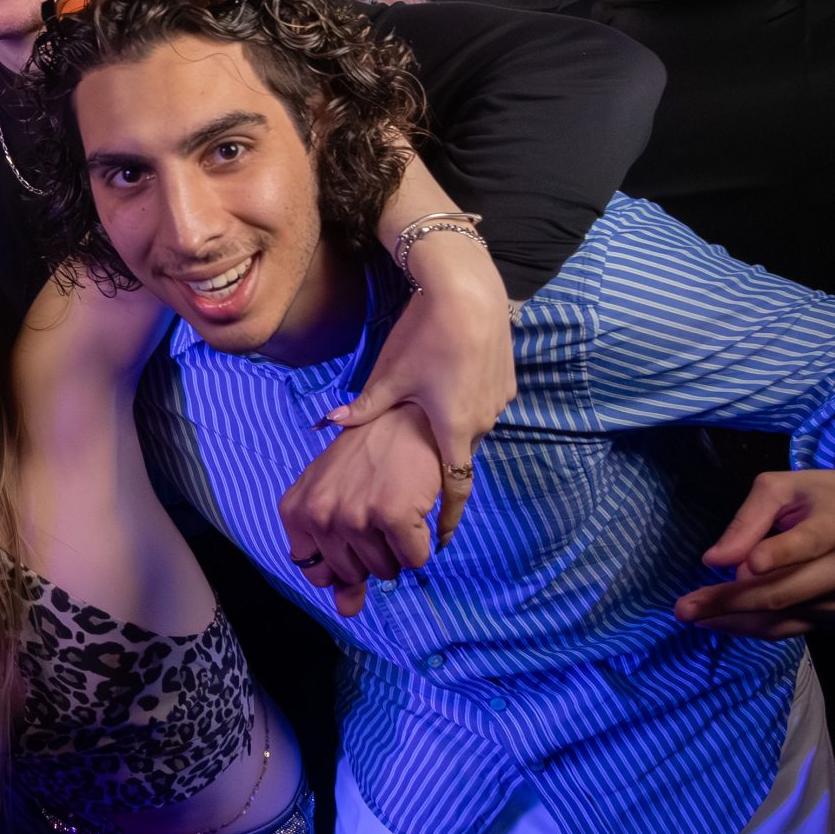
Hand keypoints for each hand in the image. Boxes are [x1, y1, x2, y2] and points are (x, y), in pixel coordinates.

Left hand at [281, 404, 442, 616]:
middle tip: (378, 512)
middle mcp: (319, 514)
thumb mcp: (339, 505)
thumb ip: (338, 561)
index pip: (316, 573)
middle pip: (352, 575)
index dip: (341, 564)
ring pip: (385, 571)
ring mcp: (354, 515)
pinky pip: (413, 560)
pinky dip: (421, 544)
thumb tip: (347, 611)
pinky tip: (415, 509)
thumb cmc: (370, 462)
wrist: (406, 419)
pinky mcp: (391, 515)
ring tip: (395, 505)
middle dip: (372, 555)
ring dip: (398, 548)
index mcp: (296, 511)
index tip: (353, 536)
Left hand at [327, 234, 511, 543]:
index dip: (448, 518)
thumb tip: (329, 424)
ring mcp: (498, 401)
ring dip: (452, 429)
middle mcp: (481, 422)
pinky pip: (483, 405)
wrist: (467, 291)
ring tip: (430, 413)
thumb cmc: (425, 335)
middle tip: (416, 464)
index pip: (455, 489)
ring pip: (470, 427)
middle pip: (458, 454)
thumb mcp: (389, 376)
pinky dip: (465, 405)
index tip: (441, 542)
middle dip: (439, 463)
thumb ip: (363, 408)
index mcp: (452, 429)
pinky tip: (447, 384)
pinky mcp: (505, 382)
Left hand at [675, 469, 834, 637]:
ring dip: (734, 620)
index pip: (807, 544)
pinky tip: (719, 621)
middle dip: (730, 601)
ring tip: (692, 615)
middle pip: (783, 592)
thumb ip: (748, 519)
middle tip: (684, 608)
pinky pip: (789, 628)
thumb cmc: (822, 497)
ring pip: (782, 617)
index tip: (743, 566)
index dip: (778, 556)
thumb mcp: (782, 488)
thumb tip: (714, 560)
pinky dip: (752, 627)